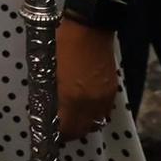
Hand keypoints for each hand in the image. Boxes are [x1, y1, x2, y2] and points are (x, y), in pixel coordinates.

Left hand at [55, 17, 119, 138]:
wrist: (90, 27)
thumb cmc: (63, 42)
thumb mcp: (47, 66)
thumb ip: (49, 91)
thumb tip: (47, 106)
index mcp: (72, 96)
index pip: (66, 128)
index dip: (56, 133)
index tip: (47, 130)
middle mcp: (91, 102)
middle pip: (82, 130)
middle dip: (69, 131)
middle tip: (58, 126)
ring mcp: (104, 97)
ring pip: (94, 122)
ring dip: (82, 124)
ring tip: (71, 117)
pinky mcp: (112, 90)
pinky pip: (103, 112)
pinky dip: (93, 113)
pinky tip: (84, 106)